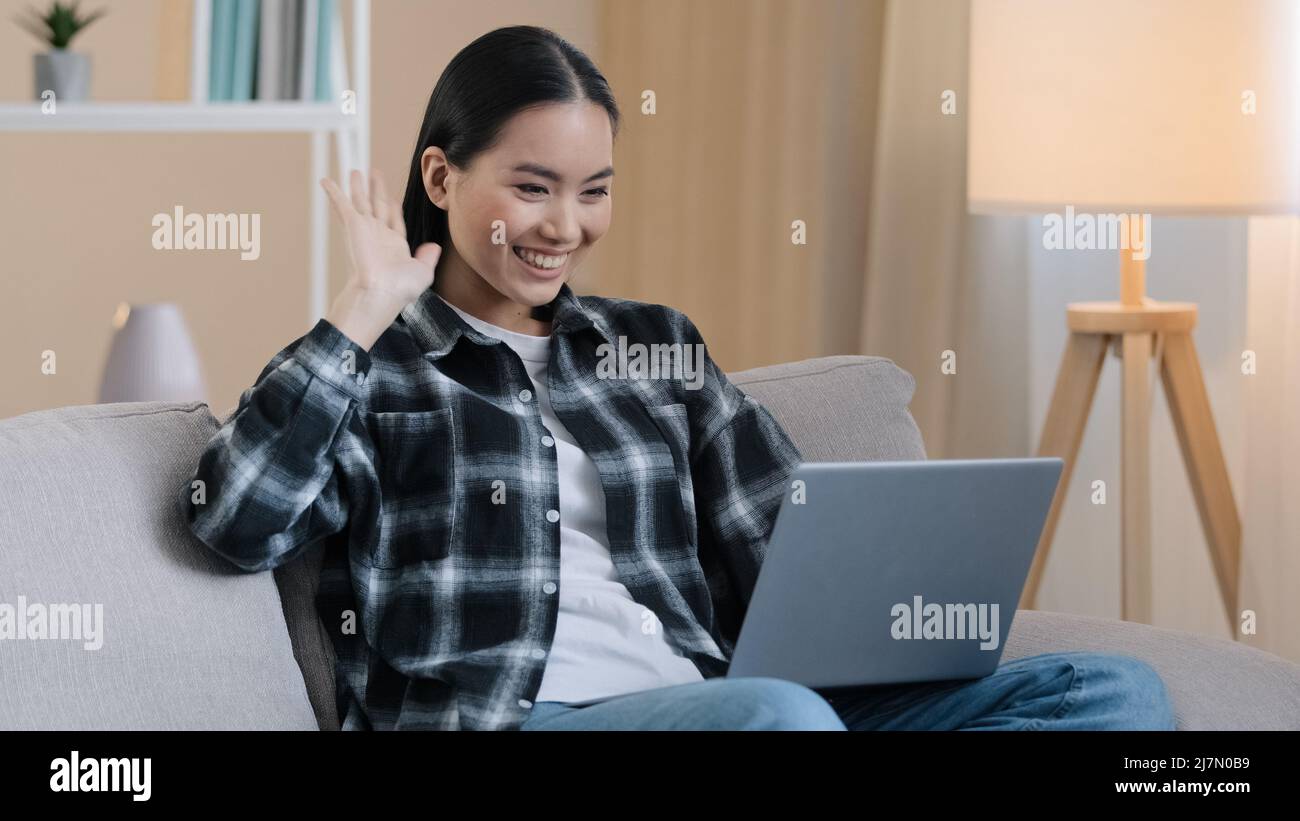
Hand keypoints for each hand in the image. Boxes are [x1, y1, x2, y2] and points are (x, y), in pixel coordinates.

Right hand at [320, 168, 441, 308]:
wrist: (381, 292)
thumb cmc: (400, 288)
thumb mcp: (423, 271)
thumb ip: (428, 256)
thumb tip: (434, 246)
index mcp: (395, 245)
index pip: (393, 219)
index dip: (393, 207)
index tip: (391, 197)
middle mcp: (379, 235)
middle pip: (378, 205)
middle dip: (377, 189)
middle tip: (374, 173)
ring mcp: (365, 229)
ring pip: (361, 201)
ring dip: (358, 186)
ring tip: (355, 171)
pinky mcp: (353, 226)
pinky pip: (342, 204)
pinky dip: (334, 192)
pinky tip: (327, 181)